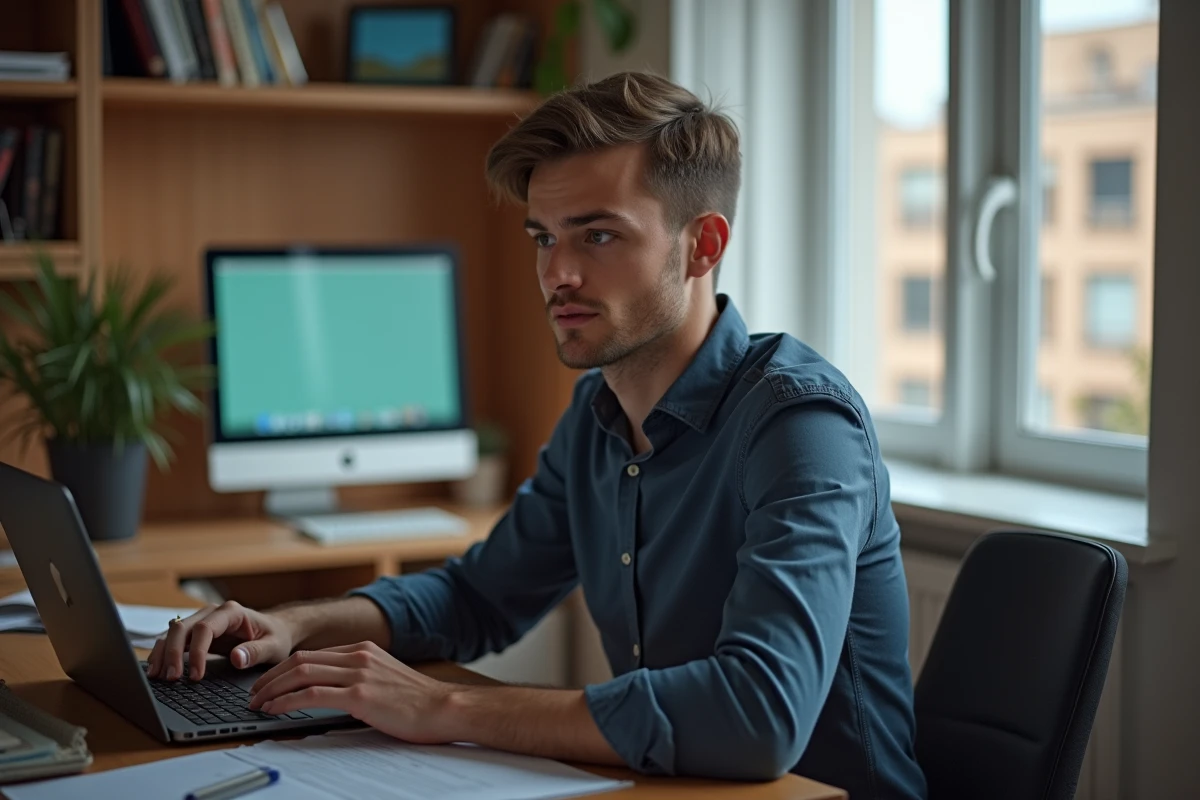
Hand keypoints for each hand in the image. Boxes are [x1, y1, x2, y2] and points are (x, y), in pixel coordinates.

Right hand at [147, 600, 295, 681]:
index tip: (196, 676)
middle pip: (182, 627)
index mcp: (232, 612)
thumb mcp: (274, 646)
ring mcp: (202, 621)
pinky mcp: (196, 633)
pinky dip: (163, 653)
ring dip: (162, 653)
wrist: (276, 630)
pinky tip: (157, 669)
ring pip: (173, 632)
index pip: (205, 629)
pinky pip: (174, 640)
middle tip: (171, 679)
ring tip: (157, 676)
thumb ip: (257, 652)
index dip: (197, 652)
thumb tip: (236, 658)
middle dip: (172, 653)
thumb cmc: (276, 637)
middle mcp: (213, 613)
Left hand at [248, 642, 452, 743]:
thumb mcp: (386, 679)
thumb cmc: (419, 702)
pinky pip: (311, 694)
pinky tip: (275, 710)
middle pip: (300, 660)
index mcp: (364, 650)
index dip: (284, 669)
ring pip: (301, 674)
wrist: (444, 708)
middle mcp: (358, 656)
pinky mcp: (359, 695)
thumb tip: (334, 693)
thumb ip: (360, 678)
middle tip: (254, 693)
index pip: (312, 655)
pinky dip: (286, 701)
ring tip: (257, 703)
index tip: (269, 683)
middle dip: (271, 677)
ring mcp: (359, 673)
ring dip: (272, 689)